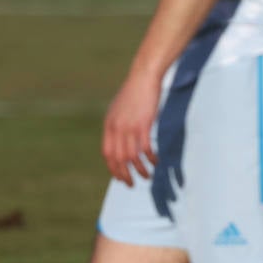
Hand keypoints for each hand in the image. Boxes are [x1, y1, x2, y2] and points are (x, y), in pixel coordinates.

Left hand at [101, 68, 160, 184]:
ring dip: (139, 170)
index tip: (119, 177)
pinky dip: (150, 158)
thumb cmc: (133, 94)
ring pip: (131, 157)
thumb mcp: (118, 110)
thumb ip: (117, 126)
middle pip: (117, 159)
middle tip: (131, 184)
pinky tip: (155, 161)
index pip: (107, 153)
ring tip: (146, 176)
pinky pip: (145, 149)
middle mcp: (116, 128)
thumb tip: (119, 142)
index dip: (113, 168)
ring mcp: (129, 127)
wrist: (143, 78)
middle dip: (124, 175)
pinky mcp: (143, 125)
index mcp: (109, 125)